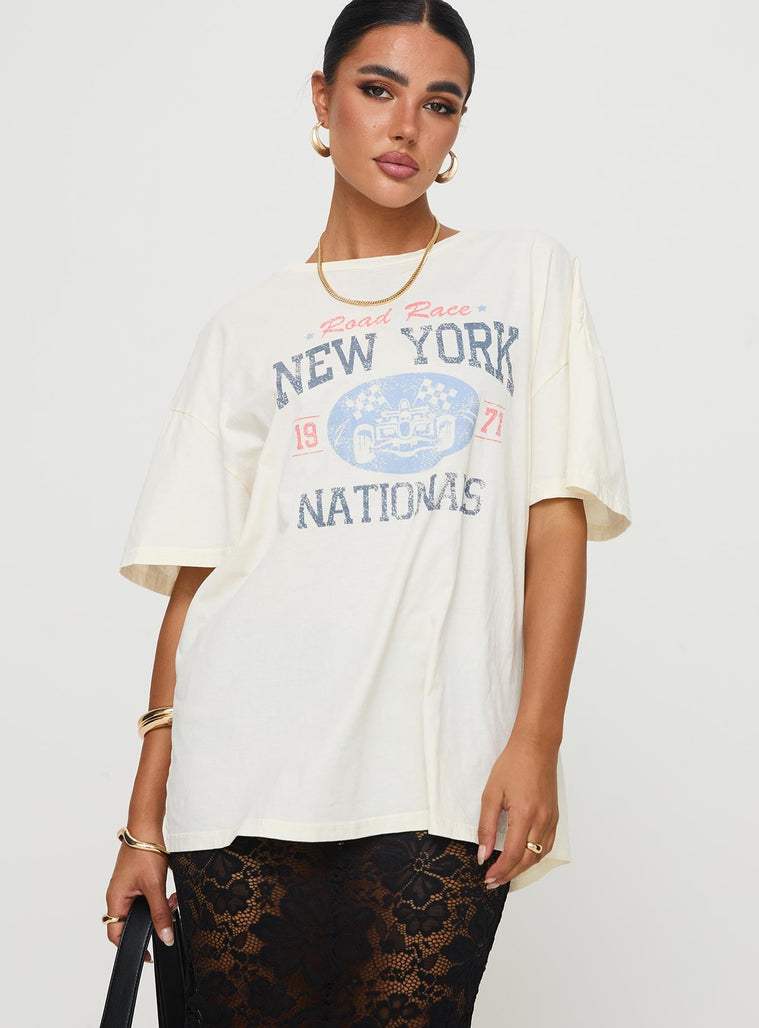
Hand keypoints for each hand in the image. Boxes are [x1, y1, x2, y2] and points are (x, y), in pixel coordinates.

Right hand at [105, 843, 177, 962]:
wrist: (146, 826)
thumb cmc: (143, 852)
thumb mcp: (155, 886)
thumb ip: (160, 914)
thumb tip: (165, 937)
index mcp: (115, 900)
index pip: (116, 934)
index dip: (132, 946)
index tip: (148, 954)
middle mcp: (118, 895)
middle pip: (133, 921)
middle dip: (153, 921)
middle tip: (168, 917)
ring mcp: (127, 888)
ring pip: (143, 909)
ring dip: (159, 908)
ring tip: (172, 900)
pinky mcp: (136, 880)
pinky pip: (147, 897)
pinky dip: (158, 897)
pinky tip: (170, 892)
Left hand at [477, 729, 559, 886]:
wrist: (536, 746)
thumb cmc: (513, 764)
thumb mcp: (491, 793)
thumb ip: (486, 826)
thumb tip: (483, 854)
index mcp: (525, 815)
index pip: (512, 854)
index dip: (499, 870)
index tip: (486, 877)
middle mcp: (542, 821)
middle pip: (527, 860)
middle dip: (509, 874)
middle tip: (492, 881)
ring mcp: (551, 819)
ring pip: (538, 855)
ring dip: (522, 868)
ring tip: (505, 872)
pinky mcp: (555, 816)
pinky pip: (547, 845)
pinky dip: (534, 856)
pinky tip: (522, 857)